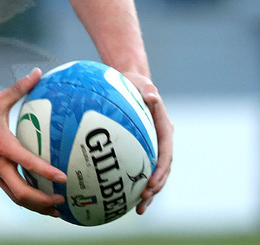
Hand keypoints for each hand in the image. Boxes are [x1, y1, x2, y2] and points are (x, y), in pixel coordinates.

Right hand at [0, 68, 65, 216]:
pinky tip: (34, 196)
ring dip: (36, 206)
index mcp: (2, 147)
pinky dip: (23, 198)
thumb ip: (19, 88)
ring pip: (16, 198)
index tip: (64, 179)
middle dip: (44, 202)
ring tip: (53, 209)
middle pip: (23, 194)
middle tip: (62, 201)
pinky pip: (8, 191)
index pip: (29, 164)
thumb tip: (36, 73)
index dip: (47, 172)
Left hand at [123, 71, 172, 213]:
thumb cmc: (135, 83)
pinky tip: (125, 198)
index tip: (152, 182)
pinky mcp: (140, 149)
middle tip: (144, 198)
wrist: (130, 83)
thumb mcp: (142, 83)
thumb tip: (153, 96)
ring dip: (149, 192)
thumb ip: (147, 90)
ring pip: (154, 174)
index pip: (166, 153)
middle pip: (163, 169)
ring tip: (139, 209)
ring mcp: (152, 146)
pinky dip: (136, 184)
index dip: (161, 169)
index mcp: (164, 128)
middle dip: (156, 186)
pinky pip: (140, 169)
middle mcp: (161, 140)